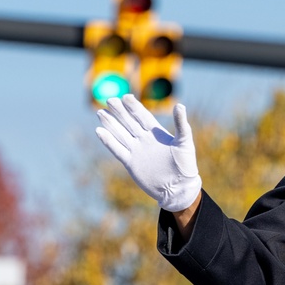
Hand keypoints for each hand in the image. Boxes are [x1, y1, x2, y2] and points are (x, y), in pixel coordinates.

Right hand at [95, 94, 201, 211]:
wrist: (178, 188)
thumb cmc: (185, 165)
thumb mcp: (185, 142)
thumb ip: (181, 124)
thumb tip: (179, 105)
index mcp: (156, 133)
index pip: (142, 116)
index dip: (134, 106)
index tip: (126, 97)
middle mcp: (144, 139)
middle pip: (129, 122)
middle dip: (120, 111)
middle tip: (110, 99)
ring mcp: (136, 150)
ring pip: (121, 134)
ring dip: (111, 124)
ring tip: (100, 113)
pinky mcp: (131, 163)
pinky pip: (117, 150)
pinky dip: (108, 141)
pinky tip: (99, 131)